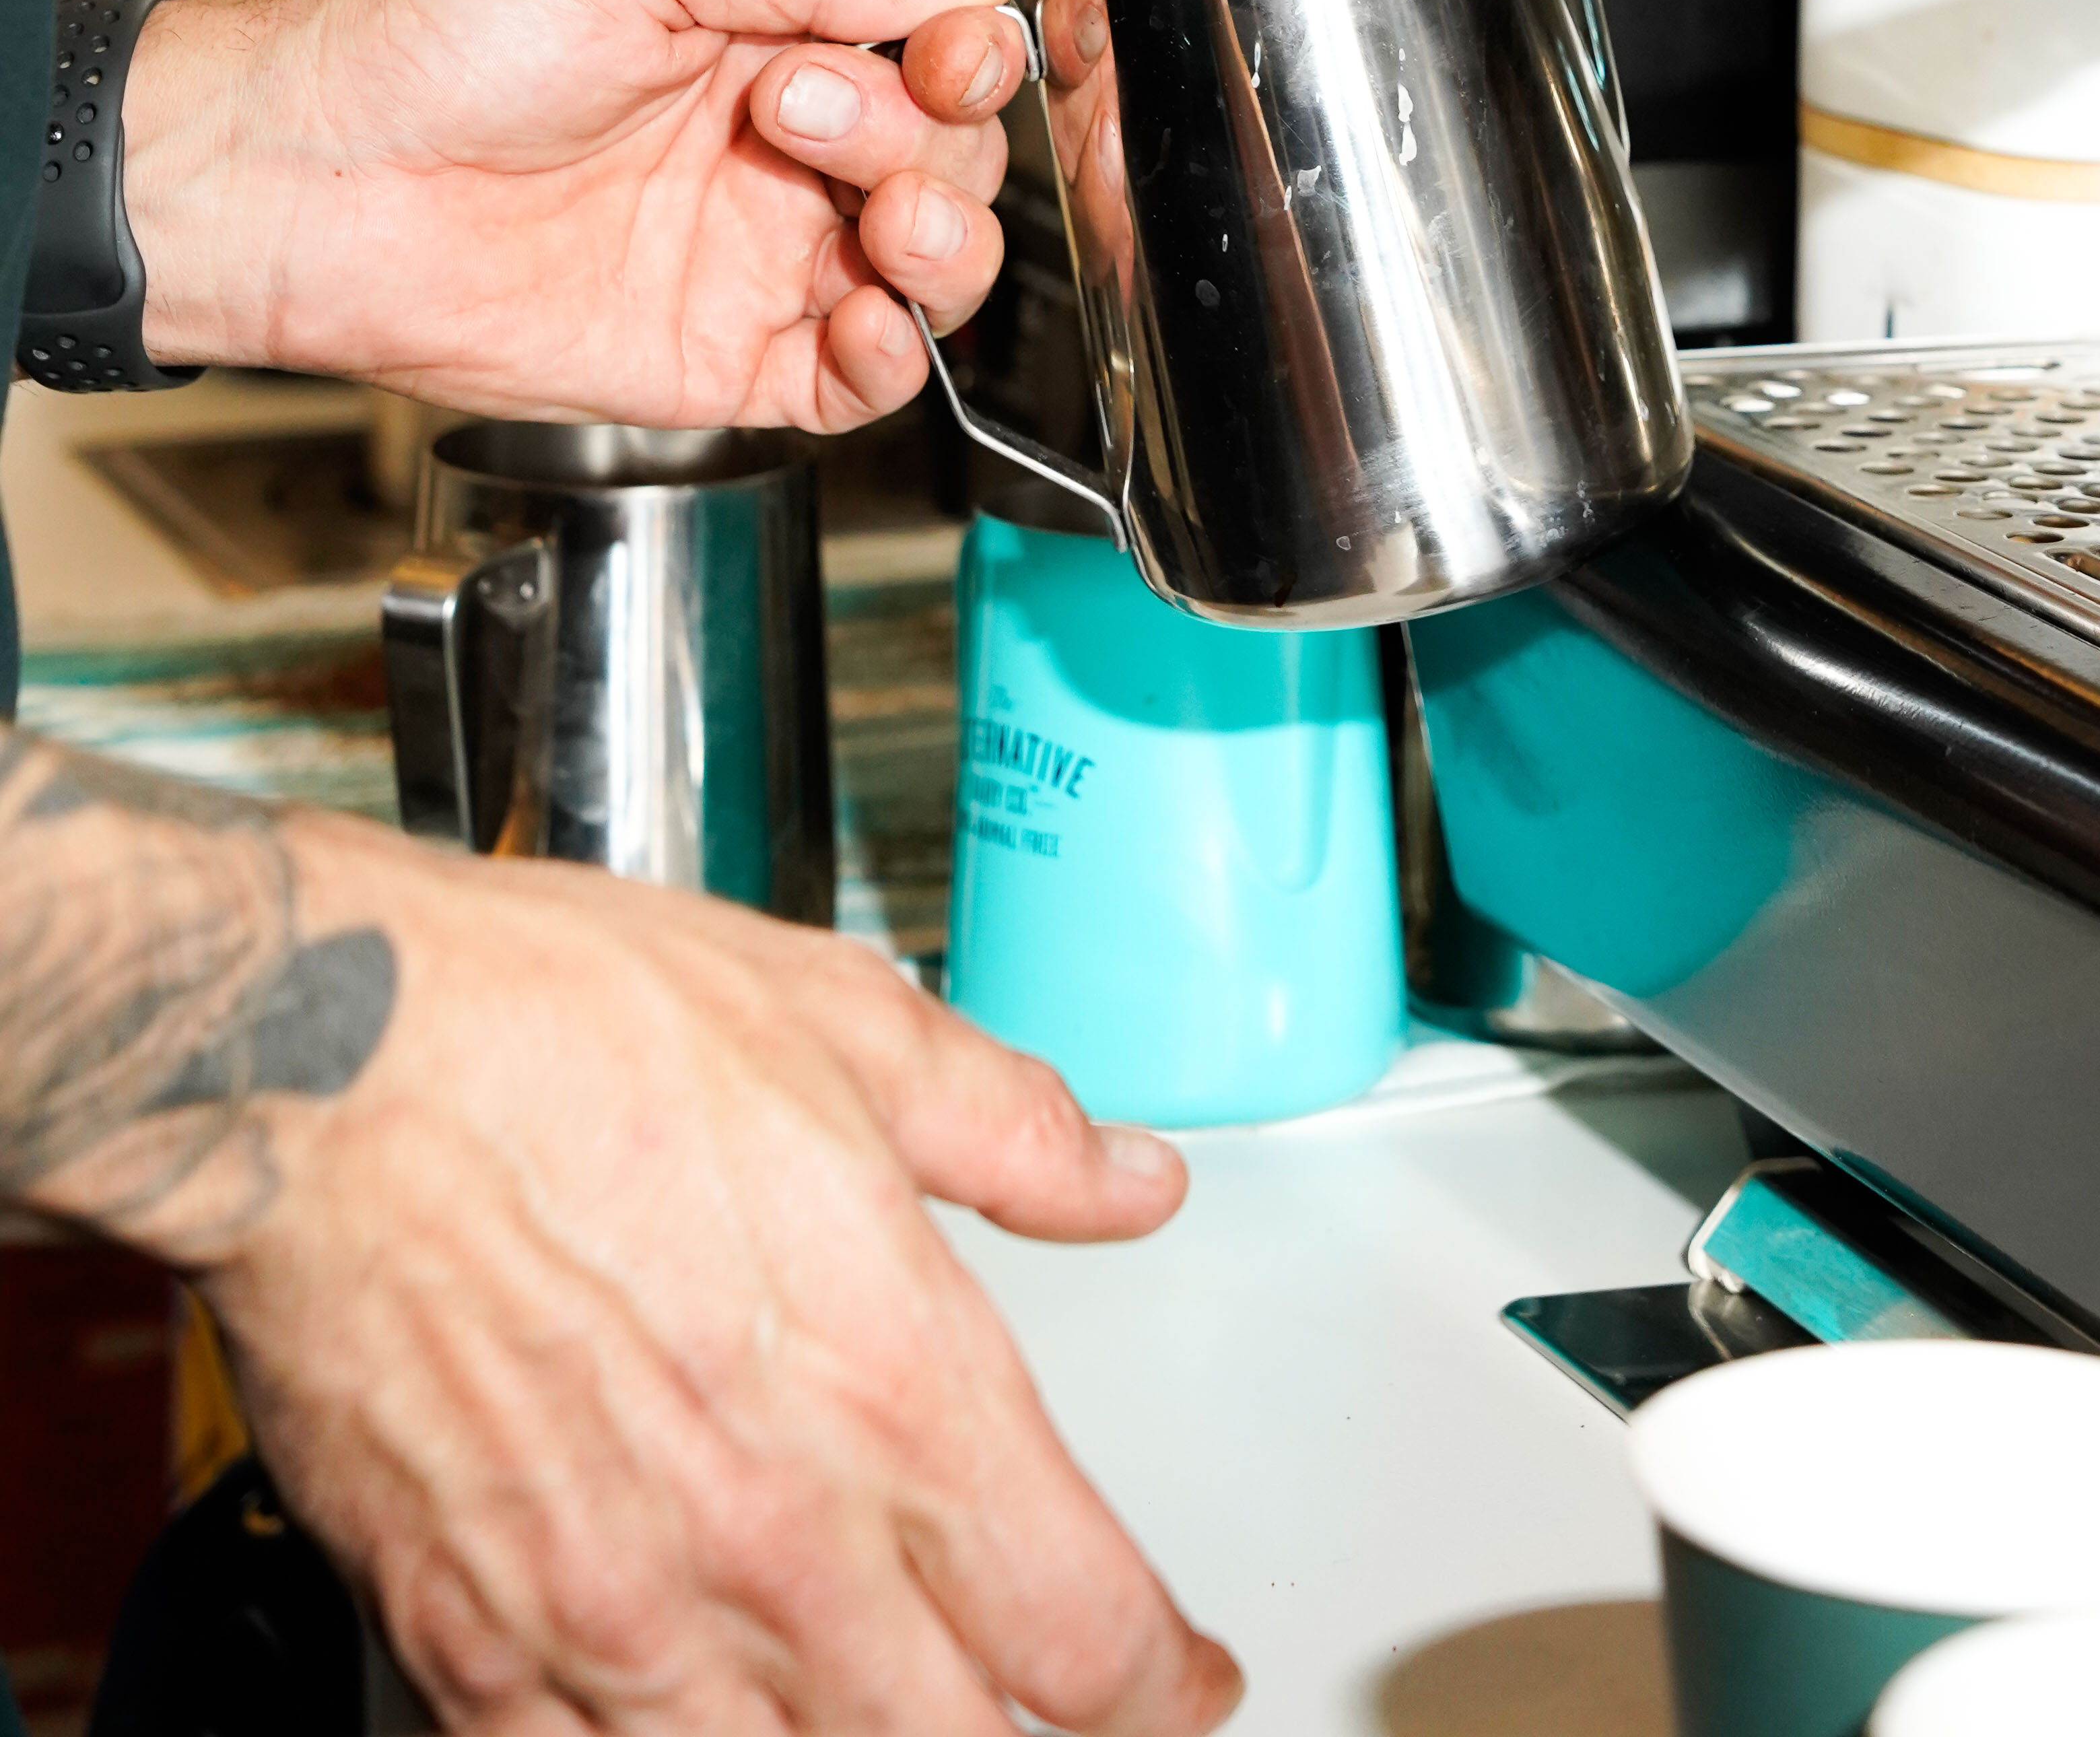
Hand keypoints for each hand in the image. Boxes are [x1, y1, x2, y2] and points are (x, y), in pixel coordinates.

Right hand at [9, 746, 1239, 1735]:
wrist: (330, 1067)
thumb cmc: (570, 1031)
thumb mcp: (849, 1026)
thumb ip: (1014, 1131)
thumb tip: (1128, 1179)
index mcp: (894, 1391)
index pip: (1084, 1635)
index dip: (1162, 1682)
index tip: (1177, 1673)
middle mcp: (776, 1536)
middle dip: (1018, 1733)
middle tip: (1038, 1694)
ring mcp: (618, 1612)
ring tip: (876, 1704)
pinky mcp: (474, 1641)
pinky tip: (685, 1710)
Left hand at [123, 0, 1030, 428]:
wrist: (303, 177)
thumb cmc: (422, 38)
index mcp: (758, 31)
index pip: (931, 47)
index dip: (967, 52)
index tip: (951, 50)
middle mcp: (770, 147)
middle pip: (951, 156)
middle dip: (927, 136)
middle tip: (806, 112)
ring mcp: (748, 258)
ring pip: (931, 271)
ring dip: (948, 245)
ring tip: (883, 220)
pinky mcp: (716, 362)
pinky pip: (857, 383)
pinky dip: (894, 358)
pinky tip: (865, 320)